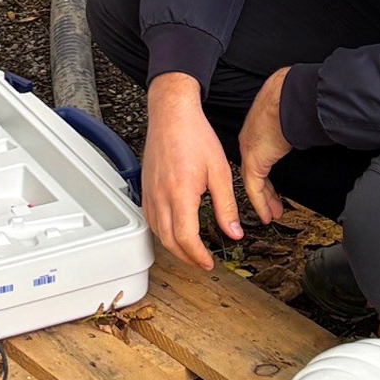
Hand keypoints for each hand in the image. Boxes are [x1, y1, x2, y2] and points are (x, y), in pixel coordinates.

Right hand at [142, 73, 241, 269]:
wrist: (172, 115)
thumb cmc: (195, 136)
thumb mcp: (220, 172)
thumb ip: (226, 206)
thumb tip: (233, 232)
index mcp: (180, 193)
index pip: (186, 238)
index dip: (197, 256)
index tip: (209, 263)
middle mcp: (161, 196)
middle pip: (169, 241)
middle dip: (186, 258)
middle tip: (202, 263)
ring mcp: (150, 193)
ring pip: (157, 233)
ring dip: (174, 248)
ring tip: (191, 252)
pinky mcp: (145, 189)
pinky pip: (151, 219)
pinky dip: (163, 232)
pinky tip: (174, 232)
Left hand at [237, 71, 292, 227]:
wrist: (286, 100)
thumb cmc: (291, 102)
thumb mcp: (292, 117)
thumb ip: (296, 127)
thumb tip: (311, 129)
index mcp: (258, 129)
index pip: (260, 156)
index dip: (266, 172)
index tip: (274, 184)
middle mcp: (250, 141)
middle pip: (254, 172)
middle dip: (266, 191)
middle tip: (273, 204)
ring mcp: (249, 152)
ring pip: (252, 183)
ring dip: (263, 201)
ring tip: (271, 214)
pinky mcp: (253, 162)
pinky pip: (254, 189)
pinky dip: (260, 204)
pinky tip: (267, 215)